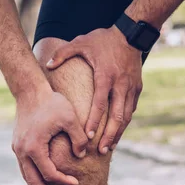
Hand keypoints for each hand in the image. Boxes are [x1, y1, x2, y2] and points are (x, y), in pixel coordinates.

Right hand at [12, 87, 87, 184]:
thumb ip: (79, 138)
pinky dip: (32, 177)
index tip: (76, 183)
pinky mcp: (18, 144)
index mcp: (34, 147)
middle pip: (33, 180)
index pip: (49, 173)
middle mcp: (22, 150)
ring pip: (26, 175)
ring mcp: (18, 148)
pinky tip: (40, 183)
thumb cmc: (53, 103)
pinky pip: (25, 167)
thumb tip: (82, 156)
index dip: (63, 181)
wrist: (31, 91)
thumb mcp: (70, 118)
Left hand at [47, 26, 142, 153]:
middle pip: (117, 116)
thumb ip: (62, 54)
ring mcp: (131, 87)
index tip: (87, 136)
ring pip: (126, 116)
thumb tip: (47, 65)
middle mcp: (120, 85)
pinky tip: (118, 131)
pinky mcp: (137, 87)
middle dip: (110, 135)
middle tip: (102, 151)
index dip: (93, 121)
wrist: (131, 34)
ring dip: (119, 132)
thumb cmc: (103, 39)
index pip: (100, 104)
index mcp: (105, 76)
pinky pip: (131, 108)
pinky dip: (125, 121)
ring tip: (111, 147)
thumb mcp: (81, 43)